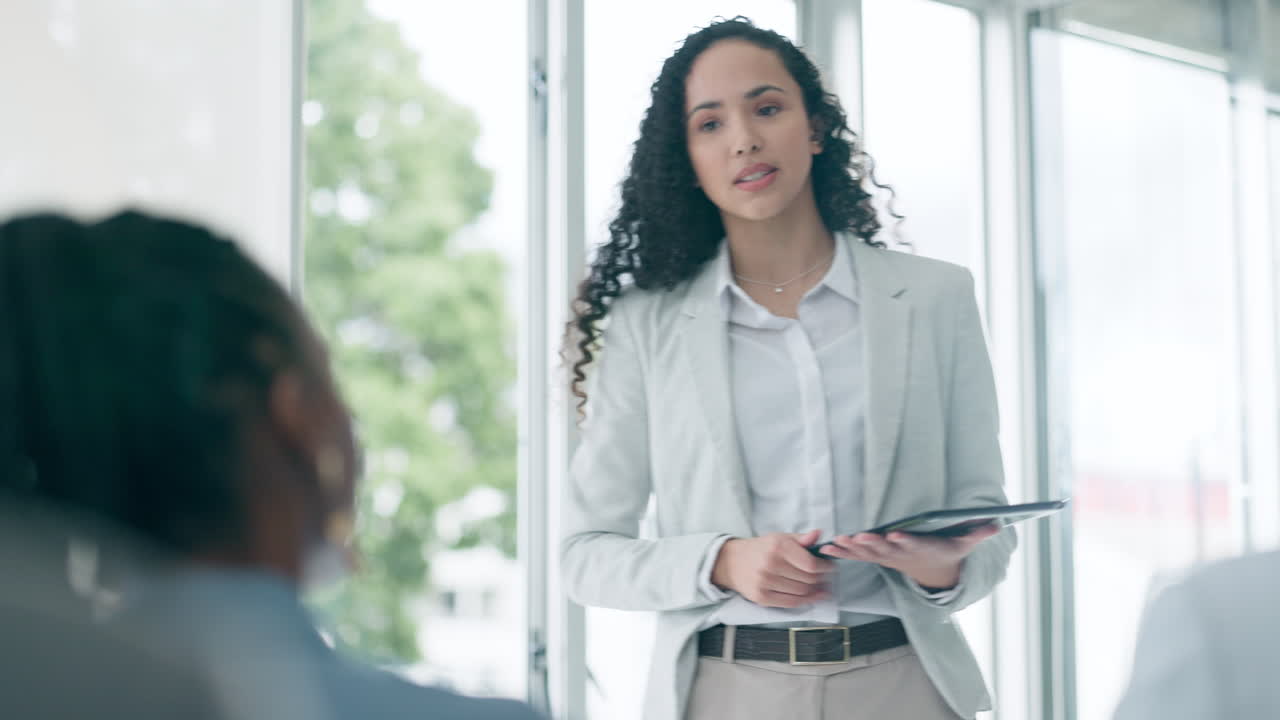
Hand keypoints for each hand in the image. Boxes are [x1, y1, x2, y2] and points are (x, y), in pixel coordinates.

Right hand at [711, 529, 834, 607]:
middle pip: (808, 579)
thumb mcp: (780, 538)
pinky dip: (806, 600)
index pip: (811, 564)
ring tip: (819, 585)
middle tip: (825, 576)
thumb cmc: (761, 549)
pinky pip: (791, 602)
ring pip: (802, 591)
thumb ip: (801, 539)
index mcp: (778, 546)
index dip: (825, 567)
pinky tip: (814, 596)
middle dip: (821, 578)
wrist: (732, 562)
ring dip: (814, 590)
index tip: (830, 567)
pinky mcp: (762, 597)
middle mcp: (771, 564)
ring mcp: (765, 582)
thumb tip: (819, 534)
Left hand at [818, 523, 1000, 589]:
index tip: (895, 536)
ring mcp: (888, 557)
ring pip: (868, 553)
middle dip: (872, 544)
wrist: (932, 572)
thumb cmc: (947, 551)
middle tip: (858, 538)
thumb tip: (997, 524)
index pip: (913, 545)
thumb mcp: (964, 544)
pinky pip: (857, 555)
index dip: (904, 541)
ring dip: (852, 548)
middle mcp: (903, 554)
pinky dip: (843, 551)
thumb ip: (977, 533)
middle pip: (886, 550)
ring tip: (838, 541)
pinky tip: (828, 546)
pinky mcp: (877, 557)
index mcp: (922, 548)